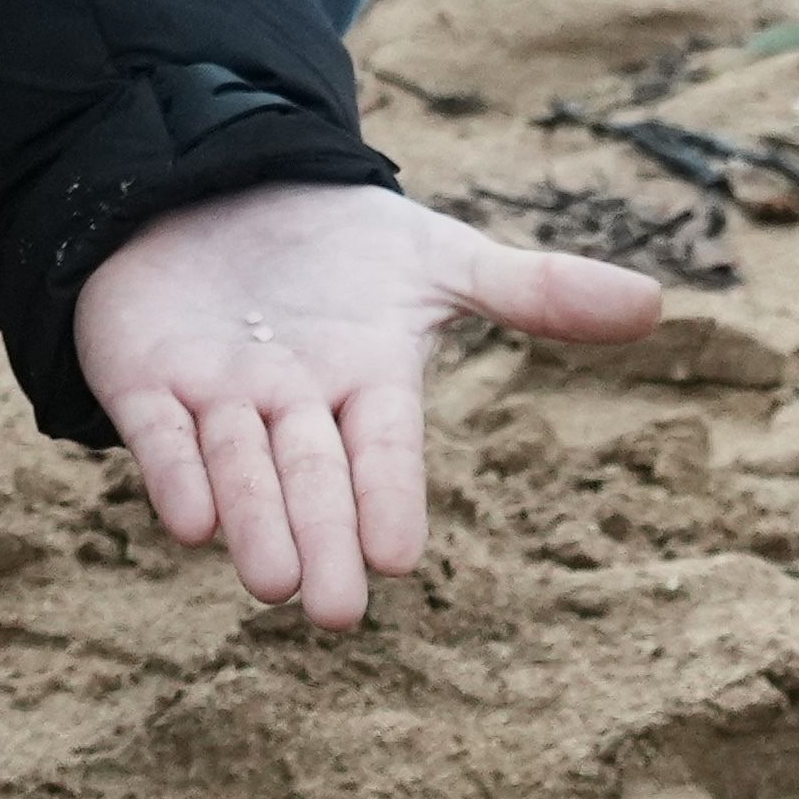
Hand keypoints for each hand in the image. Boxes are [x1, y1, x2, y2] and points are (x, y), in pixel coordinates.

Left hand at [73, 182, 666, 622]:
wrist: (221, 184)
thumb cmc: (341, 241)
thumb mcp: (437, 257)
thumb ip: (535, 291)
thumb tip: (655, 305)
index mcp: (369, 384)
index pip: (384, 450)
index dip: (389, 497)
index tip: (397, 557)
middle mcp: (296, 407)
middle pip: (313, 480)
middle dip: (323, 542)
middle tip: (332, 613)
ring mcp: (218, 398)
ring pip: (239, 470)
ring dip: (253, 525)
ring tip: (270, 583)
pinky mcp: (144, 381)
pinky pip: (159, 437)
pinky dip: (174, 474)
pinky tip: (186, 520)